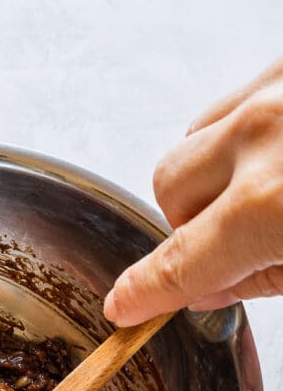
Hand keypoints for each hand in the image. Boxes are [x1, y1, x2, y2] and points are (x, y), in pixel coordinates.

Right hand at [104, 57, 282, 325]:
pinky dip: (242, 135)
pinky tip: (280, 150)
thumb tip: (213, 286)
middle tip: (237, 245)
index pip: (180, 264)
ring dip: (212, 176)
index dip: (145, 292)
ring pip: (193, 142)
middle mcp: (265, 133)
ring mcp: (277, 86)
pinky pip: (232, 103)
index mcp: (272, 202)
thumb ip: (266, 277)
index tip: (124, 305)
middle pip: (169, 190)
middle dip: (191, 225)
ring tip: (266, 191)